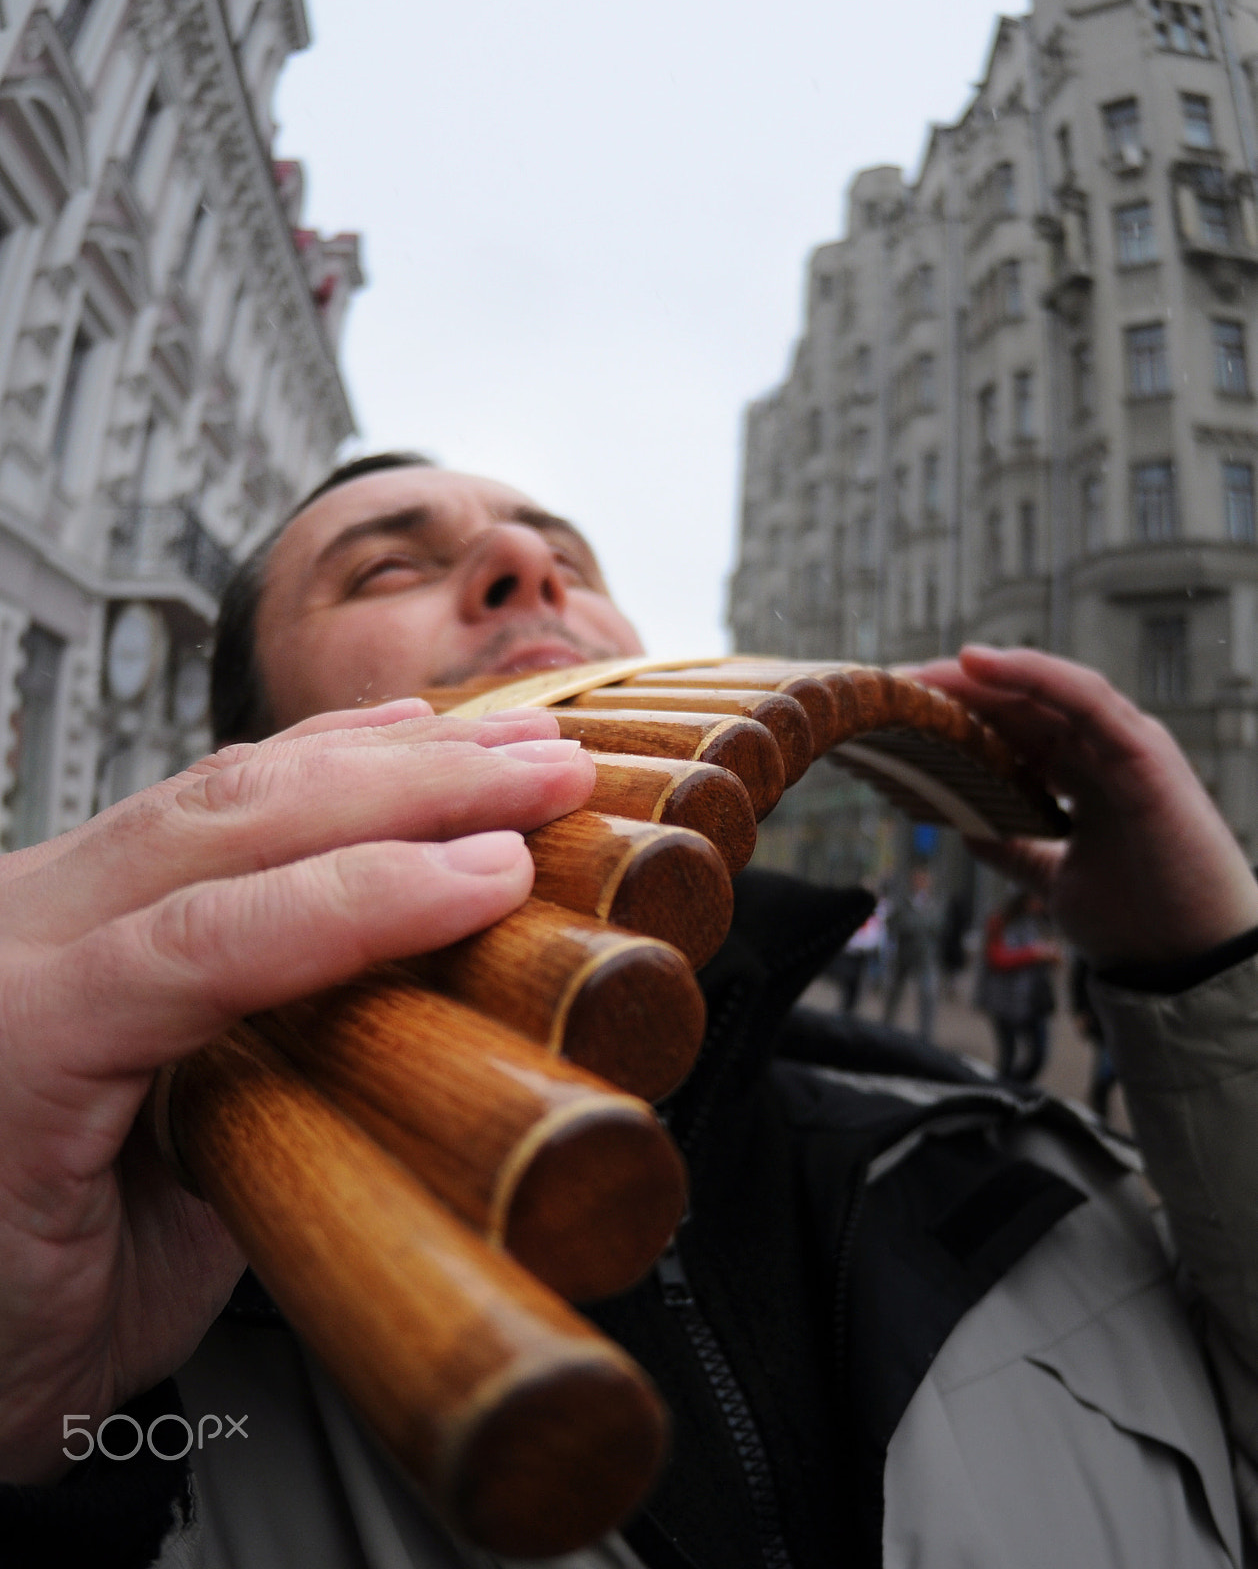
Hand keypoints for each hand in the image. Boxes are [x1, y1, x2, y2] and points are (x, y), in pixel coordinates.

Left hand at [0, 700, 592, 1483]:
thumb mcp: (126, 1300)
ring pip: (224, 784)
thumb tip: (394, 1071)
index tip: (499, 874)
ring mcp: (40, 897)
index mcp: (14, 1043)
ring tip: (508, 742)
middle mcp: (11, 936)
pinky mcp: (79, 889)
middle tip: (545, 773)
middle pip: (229, 819)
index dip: (368, 898)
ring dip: (384, 756)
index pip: (207, 938)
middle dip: (408, 785)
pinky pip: (205, 796)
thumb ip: (243, 1174)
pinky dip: (314, 758)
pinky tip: (391, 732)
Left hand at [914, 647, 1257, 967]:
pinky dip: (1033, 675)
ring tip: (924, 673)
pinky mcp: (1145, 754)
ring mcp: (1128, 747)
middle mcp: (1108, 752)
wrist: (1186, 964)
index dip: (961, 715)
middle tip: (891, 687)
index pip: (1017, 728)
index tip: (900, 714)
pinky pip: (1084, 698)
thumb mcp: (1052, 876)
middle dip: (957, 691)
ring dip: (982, 676)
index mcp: (1089, 775)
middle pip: (1023, 704)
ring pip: (1047, 690)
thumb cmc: (1137, 921)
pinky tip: (981, 664)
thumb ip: (1014, 845)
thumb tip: (964, 823)